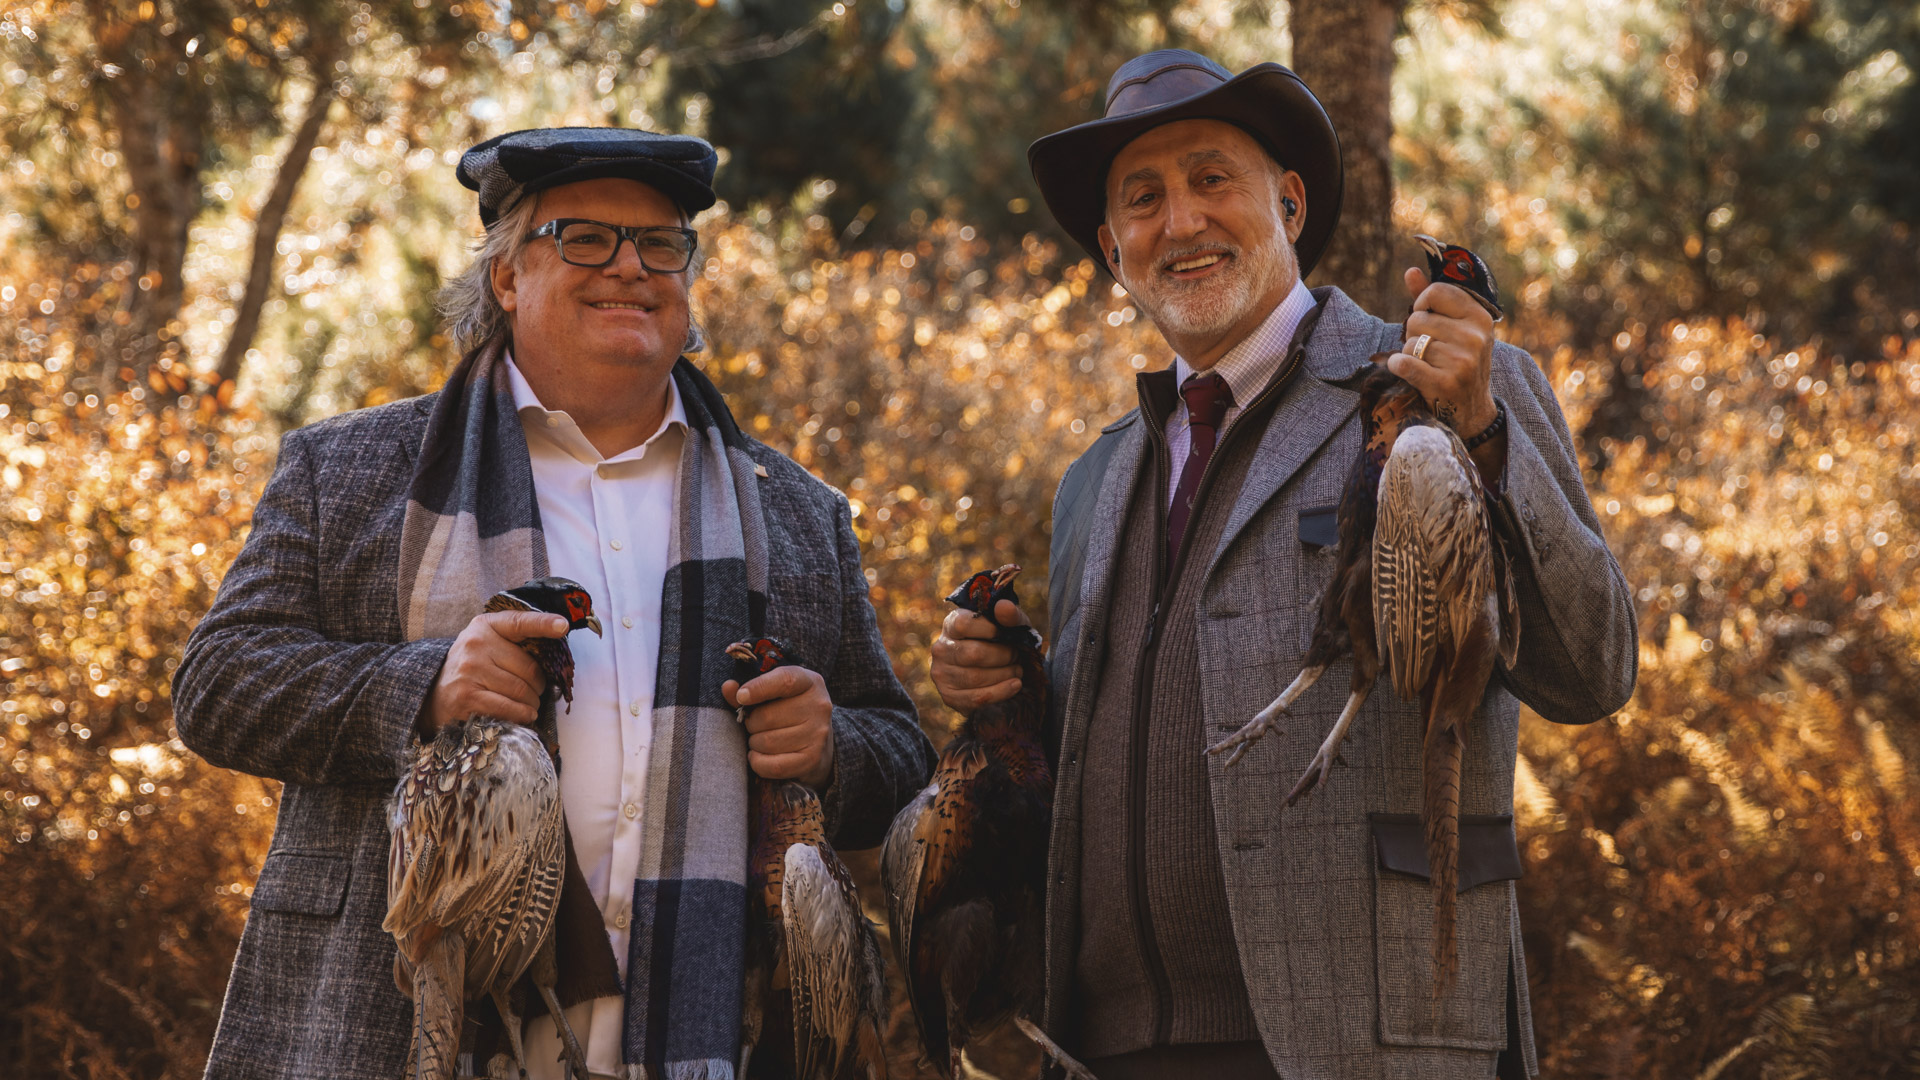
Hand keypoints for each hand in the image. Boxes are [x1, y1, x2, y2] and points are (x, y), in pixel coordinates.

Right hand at [420, 609, 568, 734]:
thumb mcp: (487, 643)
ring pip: (522, 691)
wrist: (433, 694)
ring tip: (529, 704)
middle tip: (537, 691)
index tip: (562, 626)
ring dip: (533, 703)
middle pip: (530, 668)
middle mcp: (475, 645)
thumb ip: (515, 640)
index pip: (519, 622)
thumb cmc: (472, 667)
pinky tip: (524, 715)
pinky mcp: (467, 697)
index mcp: (485, 626)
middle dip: (540, 685)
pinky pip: (509, 708)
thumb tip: (556, 649)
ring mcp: (470, 671)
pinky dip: (523, 715)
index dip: (543, 623)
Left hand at [723, 666, 834, 787]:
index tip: (741, 697)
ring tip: (760, 739)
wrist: (816, 742)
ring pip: (767, 742)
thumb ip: (748, 690)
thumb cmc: (787, 711)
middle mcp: (818, 706)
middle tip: (754, 726)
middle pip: (767, 716)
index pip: (785, 680)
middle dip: (751, 724)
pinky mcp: (812, 759)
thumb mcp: (773, 694)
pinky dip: (758, 762)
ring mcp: (818, 734)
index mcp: (809, 682)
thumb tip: (728, 687)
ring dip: (754, 743)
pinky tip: (759, 756)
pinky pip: (773, 765)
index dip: (759, 688)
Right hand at [930, 599, 1028, 710]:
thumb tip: (1004, 607)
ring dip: (1005, 674)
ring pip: (976, 677)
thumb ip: (1010, 615)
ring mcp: (942, 673)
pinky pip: (976, 698)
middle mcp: (941, 648)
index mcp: (952, 624)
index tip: (1006, 635)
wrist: (996, 670)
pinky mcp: (949, 696)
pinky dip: (1001, 692)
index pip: (964, 624)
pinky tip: (1015, 685)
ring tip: (1017, 670)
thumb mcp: (1010, 626)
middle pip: (974, 654)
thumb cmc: (1002, 642)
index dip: (990, 629)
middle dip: (1003, 656)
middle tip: (1017, 657)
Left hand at [1386, 266, 1497, 437]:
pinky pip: (1404, 363)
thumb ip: (1433, 299)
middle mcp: (1475, 336)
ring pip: (1409, 343)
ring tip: (1427, 365)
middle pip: (1417, 319)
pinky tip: (1404, 369)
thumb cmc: (1458, 362)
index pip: (1435, 291)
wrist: (1471, 410)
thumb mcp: (1455, 328)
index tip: (1427, 318)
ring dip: (1409, 354)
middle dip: (1414, 334)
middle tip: (1429, 350)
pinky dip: (1397, 365)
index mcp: (1479, 316)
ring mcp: (1462, 361)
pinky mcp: (1446, 383)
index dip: (1422, 304)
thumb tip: (1411, 271)